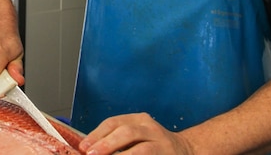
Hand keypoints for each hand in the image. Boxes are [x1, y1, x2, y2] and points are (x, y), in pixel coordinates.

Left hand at [79, 113, 194, 154]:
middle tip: (92, 154)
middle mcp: (151, 128)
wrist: (187, 150)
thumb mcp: (136, 135)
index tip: (83, 147)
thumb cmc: (154, 144)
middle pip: (127, 132)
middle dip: (107, 144)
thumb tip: (90, 148)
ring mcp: (162, 143)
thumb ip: (116, 139)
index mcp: (139, 119)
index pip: (113, 122)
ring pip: (142, 149)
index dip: (96, 134)